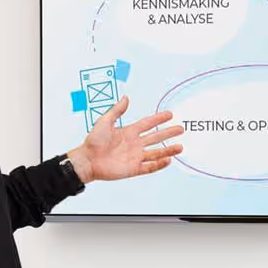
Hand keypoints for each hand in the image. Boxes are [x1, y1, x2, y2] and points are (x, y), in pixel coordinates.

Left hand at [66, 95, 183, 182]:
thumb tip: (126, 98)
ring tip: (180, 147)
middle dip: (168, 133)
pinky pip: (149, 167)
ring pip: (156, 153)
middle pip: (156, 137)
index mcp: (129, 132)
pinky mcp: (133, 169)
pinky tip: (168, 160)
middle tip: (180, 129)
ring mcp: (135, 157)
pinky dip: (159, 164)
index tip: (169, 114)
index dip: (158, 119)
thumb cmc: (93, 141)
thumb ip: (117, 110)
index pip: (148, 124)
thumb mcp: (104, 121)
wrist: (87, 160)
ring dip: (168, 150)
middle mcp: (134, 144)